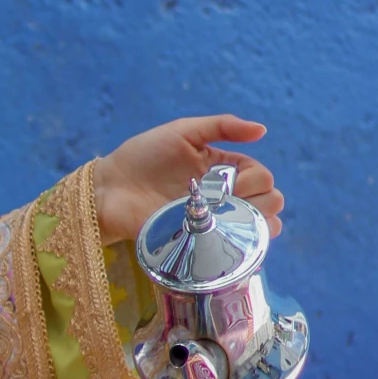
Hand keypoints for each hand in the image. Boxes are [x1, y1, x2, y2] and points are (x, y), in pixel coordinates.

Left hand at [92, 114, 284, 246]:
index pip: (262, 176)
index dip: (255, 180)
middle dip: (261, 202)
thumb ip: (221, 126)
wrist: (108, 191)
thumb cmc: (142, 157)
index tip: (230, 183)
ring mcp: (213, 222)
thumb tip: (262, 130)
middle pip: (269, 203)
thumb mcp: (182, 132)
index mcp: (223, 170)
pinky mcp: (199, 243)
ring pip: (259, 230)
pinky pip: (234, 252)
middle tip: (228, 202)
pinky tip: (226, 239)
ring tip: (230, 220)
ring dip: (256, 225)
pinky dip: (242, 248)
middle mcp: (223, 197)